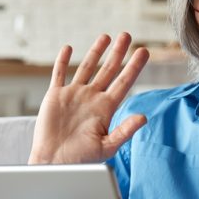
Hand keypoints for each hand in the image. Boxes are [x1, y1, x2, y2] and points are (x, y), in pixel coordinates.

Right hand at [28, 32, 149, 163]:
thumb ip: (125, 131)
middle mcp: (92, 98)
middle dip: (118, 53)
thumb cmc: (81, 159)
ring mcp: (74, 95)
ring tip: (105, 37)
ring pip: (86, 67)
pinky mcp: (55, 96)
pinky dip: (63, 61)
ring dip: (95, 52)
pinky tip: (68, 48)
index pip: (124, 82)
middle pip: (108, 70)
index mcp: (106, 108)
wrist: (54, 163)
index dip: (134, 66)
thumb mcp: (107, 146)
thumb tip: (143, 117)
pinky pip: (59, 74)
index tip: (144, 52)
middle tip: (127, 35)